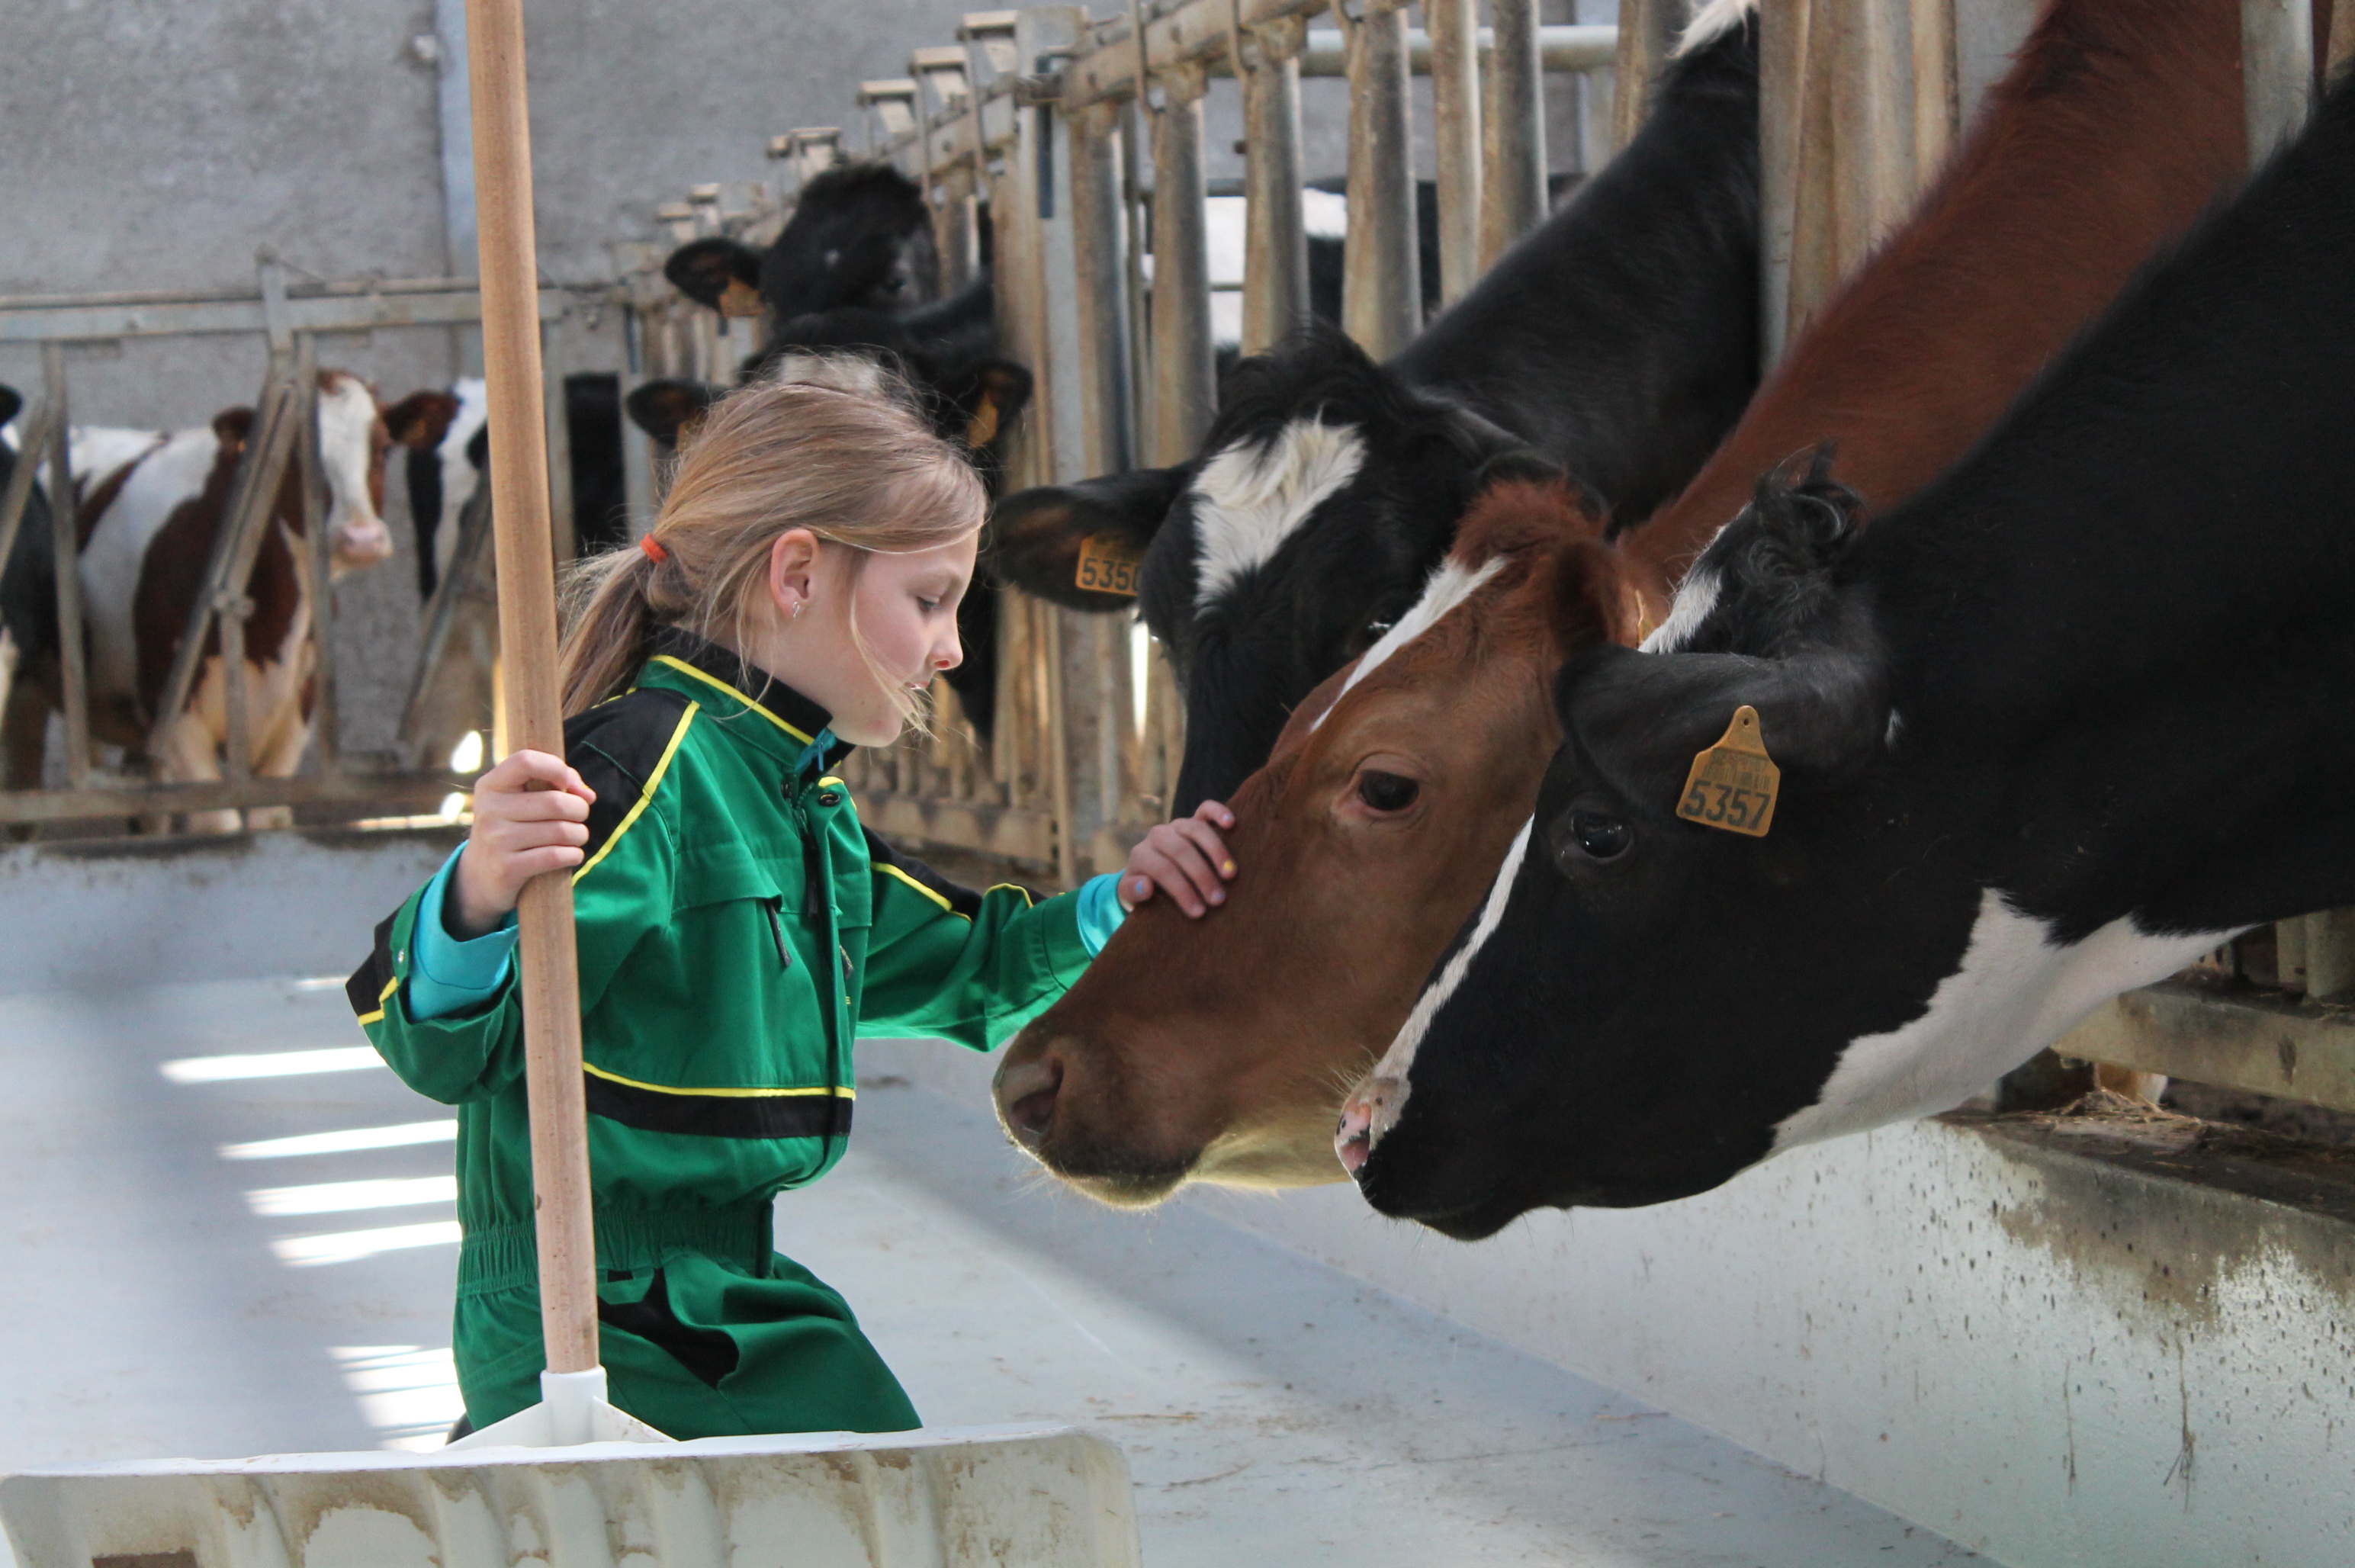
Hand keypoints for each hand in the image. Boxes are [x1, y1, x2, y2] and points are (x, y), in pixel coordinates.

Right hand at [449, 749, 596, 937]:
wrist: (480, 876)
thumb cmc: (513, 829)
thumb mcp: (520, 801)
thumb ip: (556, 784)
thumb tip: (587, 795)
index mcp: (491, 786)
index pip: (526, 761)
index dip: (556, 768)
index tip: (566, 784)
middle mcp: (489, 810)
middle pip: (556, 802)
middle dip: (580, 809)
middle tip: (579, 817)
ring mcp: (495, 840)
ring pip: (561, 831)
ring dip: (580, 835)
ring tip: (576, 837)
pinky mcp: (506, 868)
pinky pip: (555, 856)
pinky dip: (573, 855)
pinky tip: (572, 855)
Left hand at [1119, 800, 1235, 917]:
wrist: (1149, 871)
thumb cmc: (1145, 887)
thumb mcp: (1131, 894)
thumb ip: (1132, 892)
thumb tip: (1146, 886)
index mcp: (1141, 854)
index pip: (1163, 870)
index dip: (1182, 890)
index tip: (1199, 912)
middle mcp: (1158, 835)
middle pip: (1181, 851)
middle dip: (1201, 876)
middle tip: (1218, 899)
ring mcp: (1177, 825)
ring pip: (1196, 829)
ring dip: (1215, 851)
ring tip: (1230, 874)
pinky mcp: (1194, 819)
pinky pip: (1206, 809)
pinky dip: (1218, 812)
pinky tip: (1231, 824)